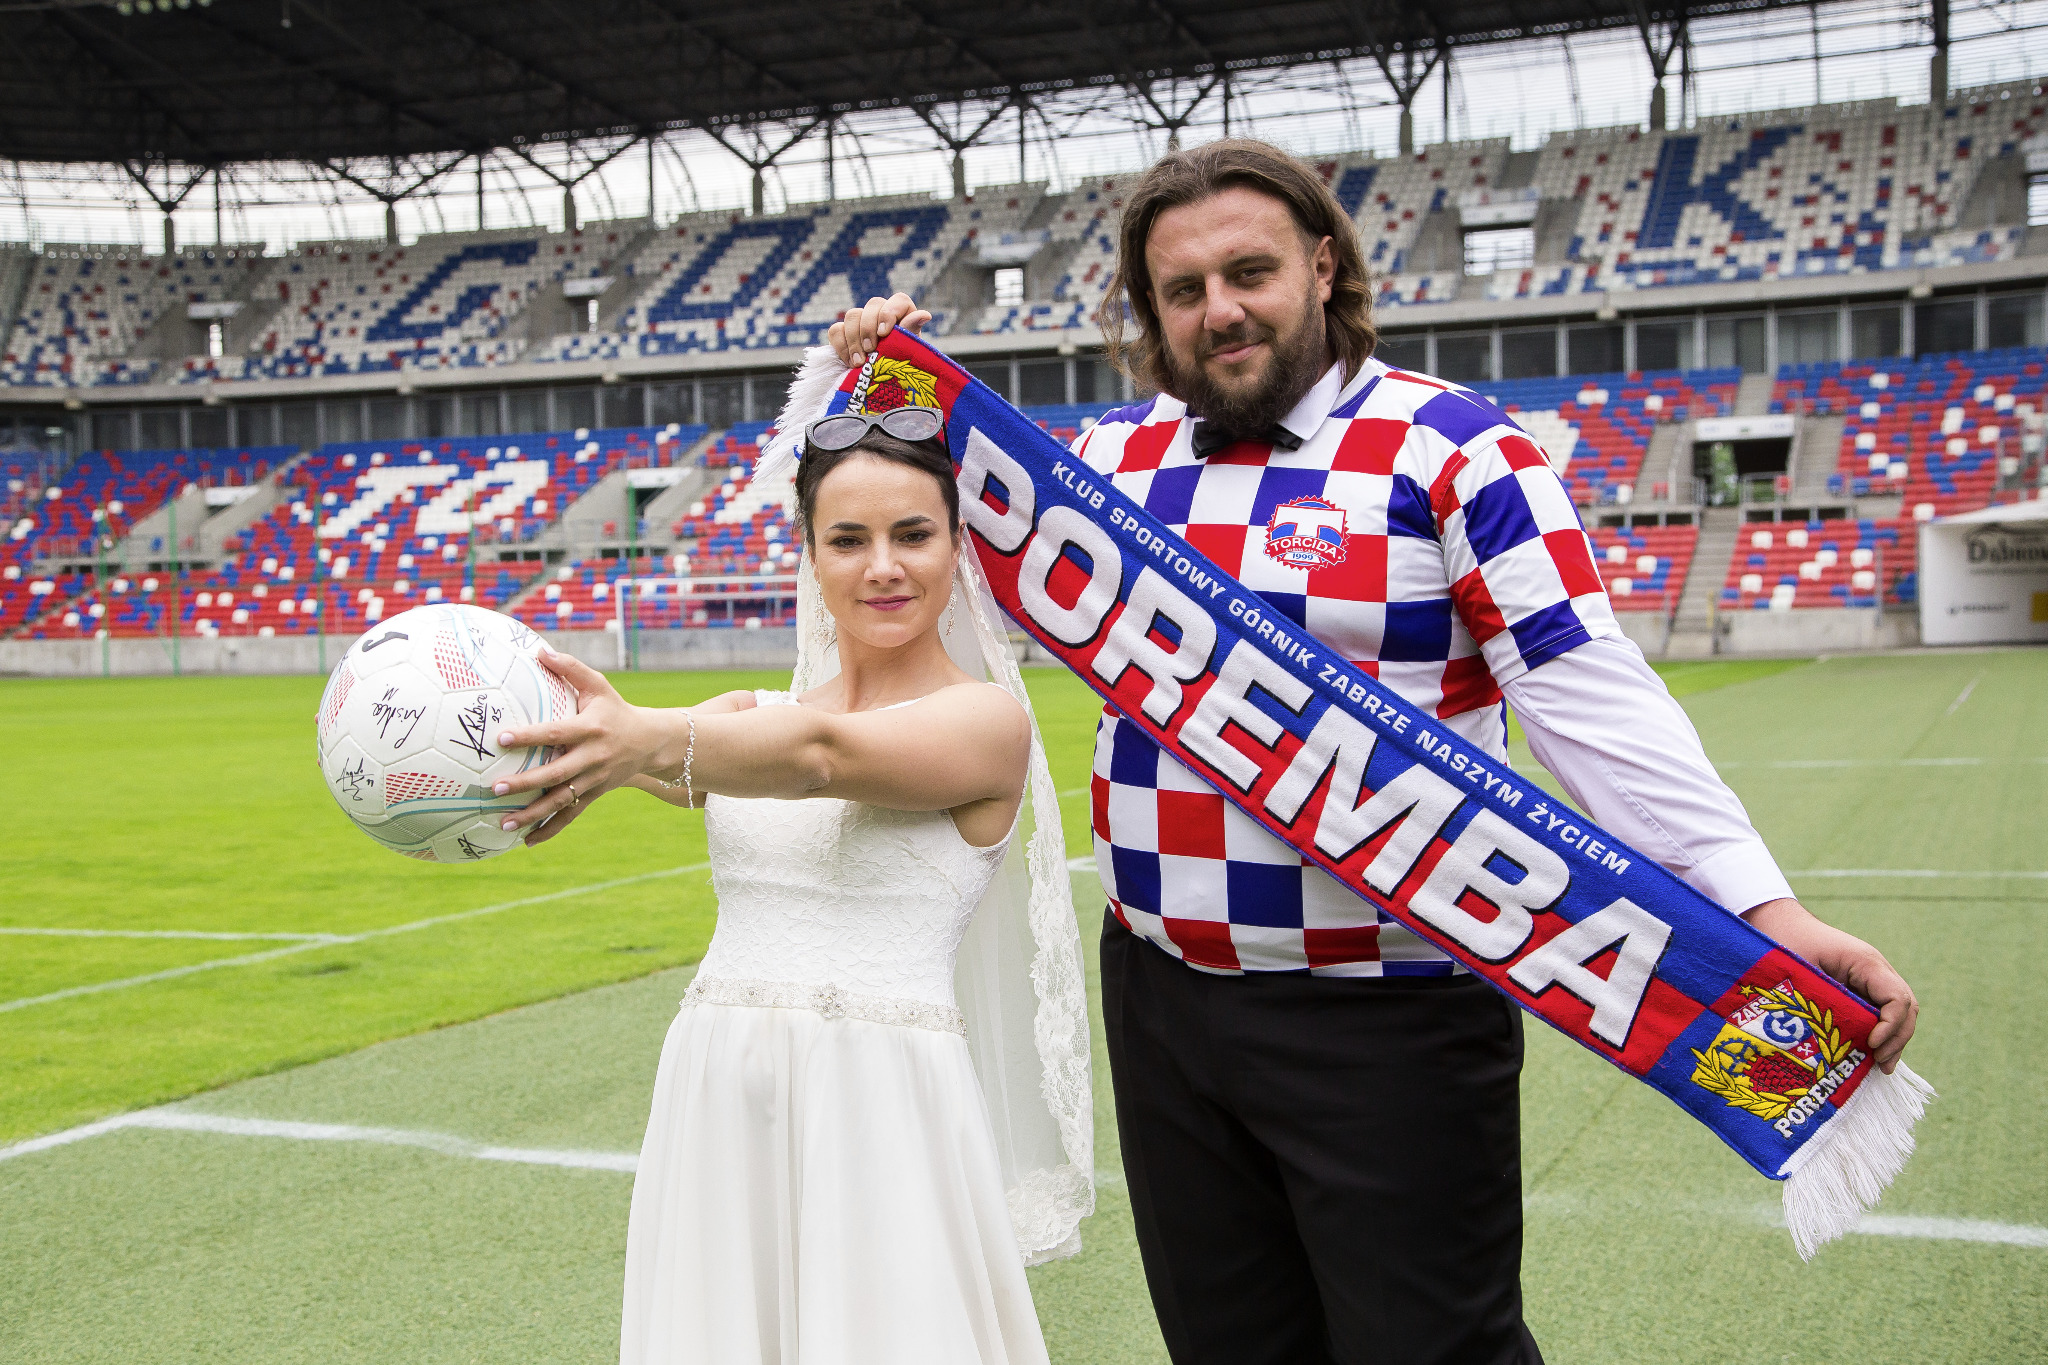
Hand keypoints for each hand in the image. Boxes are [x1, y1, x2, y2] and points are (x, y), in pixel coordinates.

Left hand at [493, 648, 673, 846]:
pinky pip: (570, 816)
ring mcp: (594, 780)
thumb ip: (570, 669)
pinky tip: (526, 840)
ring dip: (532, 814)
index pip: (556, 733)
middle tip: (495, 788)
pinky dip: (550, 830)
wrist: (651, 742)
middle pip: (556, 773)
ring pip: (561, 800)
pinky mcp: (594, 794)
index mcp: (590, 729)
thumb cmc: (616, 710)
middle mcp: (592, 757)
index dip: (530, 736)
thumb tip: (539, 651)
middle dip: (526, 782)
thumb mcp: (599, 686)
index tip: (502, 739)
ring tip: (504, 823)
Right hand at [828, 293, 929, 364]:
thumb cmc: (901, 368)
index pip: (898, 300)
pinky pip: (835, 330)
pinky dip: (841, 346)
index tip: (884, 333)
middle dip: (869, 328)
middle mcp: (881, 314)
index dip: (889, 313)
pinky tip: (850, 363)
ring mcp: (861, 322)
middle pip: (872, 305)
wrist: (882, 388)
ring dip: (854, 339)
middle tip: (871, 350)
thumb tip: (925, 315)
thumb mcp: (908, 352)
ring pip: (852, 315)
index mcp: (903, 315)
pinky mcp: (843, 334)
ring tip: (860, 362)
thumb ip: (911, 332)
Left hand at [1745, 898, 1918, 1072]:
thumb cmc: (1785, 941)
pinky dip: (1879, 1033)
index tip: (1871, 1045)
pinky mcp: (1861, 987)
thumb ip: (1820, 1000)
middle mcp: (1875, 970)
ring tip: (1880, 1066)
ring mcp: (1870, 979)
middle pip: (1905, 1008)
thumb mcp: (1800, 970)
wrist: (1777, 922)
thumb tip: (1836, 1042)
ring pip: (1897, 1012)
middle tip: (1881, 1065)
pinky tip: (1870, 1055)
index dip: (1891, 1025)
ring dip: (1892, 1039)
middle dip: (1897, 1039)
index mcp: (1865, 962)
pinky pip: (1880, 1011)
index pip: (1897, 997)